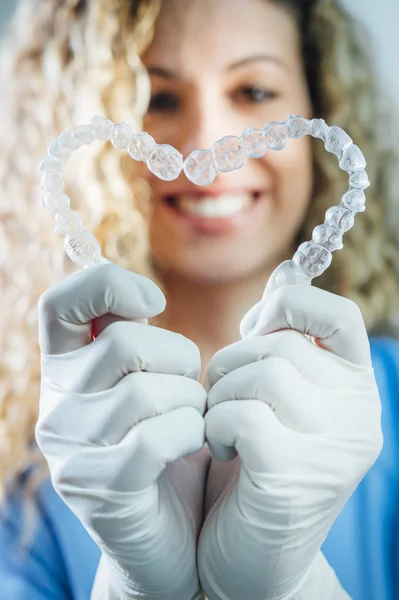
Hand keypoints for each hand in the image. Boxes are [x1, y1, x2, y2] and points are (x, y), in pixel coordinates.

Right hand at [35, 263, 207, 599]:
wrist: (171, 529)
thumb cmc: (169, 439)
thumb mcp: (152, 380)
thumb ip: (141, 338)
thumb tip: (145, 295)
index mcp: (65, 366)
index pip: (61, 303)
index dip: (108, 285)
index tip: (153, 304)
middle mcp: (56, 403)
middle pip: (123, 345)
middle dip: (179, 359)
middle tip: (190, 386)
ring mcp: (69, 448)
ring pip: (143, 392)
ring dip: (191, 402)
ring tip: (193, 418)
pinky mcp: (96, 487)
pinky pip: (154, 438)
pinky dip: (188, 435)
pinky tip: (192, 445)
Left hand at [198, 283, 381, 599]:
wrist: (249, 556)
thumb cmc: (254, 464)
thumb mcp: (274, 396)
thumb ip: (283, 337)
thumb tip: (287, 270)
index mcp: (356, 386)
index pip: (338, 313)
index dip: (288, 305)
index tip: (256, 332)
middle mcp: (360, 413)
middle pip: (280, 344)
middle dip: (230, 364)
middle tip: (220, 399)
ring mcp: (336, 447)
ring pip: (262, 372)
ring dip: (219, 396)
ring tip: (219, 427)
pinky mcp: (298, 475)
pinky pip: (241, 414)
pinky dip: (214, 426)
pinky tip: (219, 450)